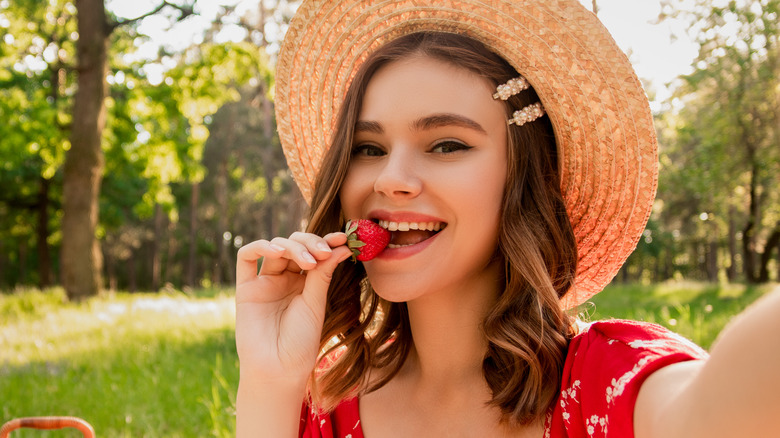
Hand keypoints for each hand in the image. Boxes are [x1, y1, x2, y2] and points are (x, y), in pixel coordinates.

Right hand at [235, 231, 351, 385]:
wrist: (279, 369)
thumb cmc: (301, 341)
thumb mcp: (316, 303)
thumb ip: (323, 273)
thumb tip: (341, 246)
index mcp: (305, 283)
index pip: (314, 252)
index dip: (327, 242)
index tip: (343, 239)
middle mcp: (285, 279)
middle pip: (295, 245)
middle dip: (311, 243)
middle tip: (324, 253)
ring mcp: (265, 282)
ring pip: (276, 247)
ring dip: (293, 246)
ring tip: (308, 261)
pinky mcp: (246, 288)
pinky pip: (246, 257)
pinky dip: (261, 246)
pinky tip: (277, 251)